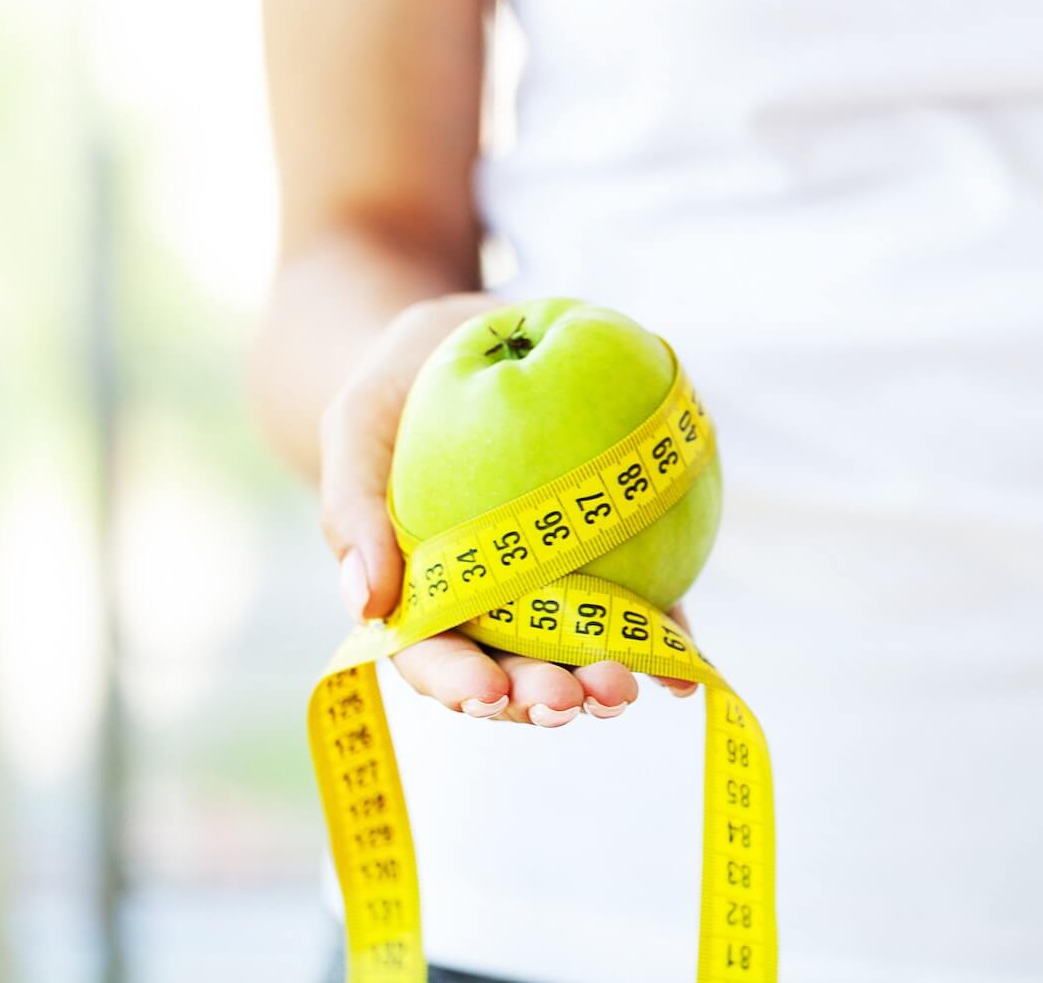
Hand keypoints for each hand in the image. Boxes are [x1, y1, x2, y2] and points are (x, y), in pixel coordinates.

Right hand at [320, 293, 697, 725]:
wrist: (461, 343)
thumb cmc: (395, 390)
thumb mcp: (355, 428)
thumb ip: (353, 508)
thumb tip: (367, 604)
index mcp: (417, 592)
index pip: (432, 656)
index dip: (458, 685)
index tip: (490, 691)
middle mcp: (485, 603)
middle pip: (510, 670)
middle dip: (543, 698)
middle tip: (577, 699)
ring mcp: (549, 587)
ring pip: (574, 651)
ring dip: (603, 680)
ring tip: (630, 687)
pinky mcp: (608, 559)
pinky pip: (637, 605)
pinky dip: (662, 639)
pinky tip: (690, 665)